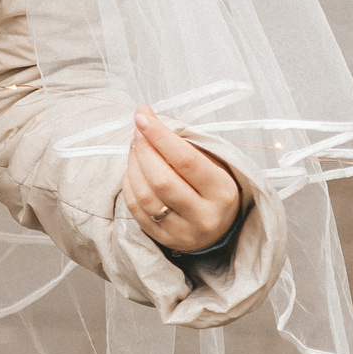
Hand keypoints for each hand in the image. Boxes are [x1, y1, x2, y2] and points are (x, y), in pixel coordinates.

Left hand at [121, 106, 242, 253]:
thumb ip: (181, 138)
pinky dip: (128, 184)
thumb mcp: (209, 160)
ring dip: (132, 166)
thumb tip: (145, 114)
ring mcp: (184, 232)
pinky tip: (132, 170)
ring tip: (134, 148)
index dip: (160, 137)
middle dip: (144, 150)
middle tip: (138, 132)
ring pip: (146, 195)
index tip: (142, 117)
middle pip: (162, 180)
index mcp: (223, 191)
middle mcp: (206, 216)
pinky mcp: (164, 240)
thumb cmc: (210, 185)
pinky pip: (136, 209)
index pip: (187, 161)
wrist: (218, 226)